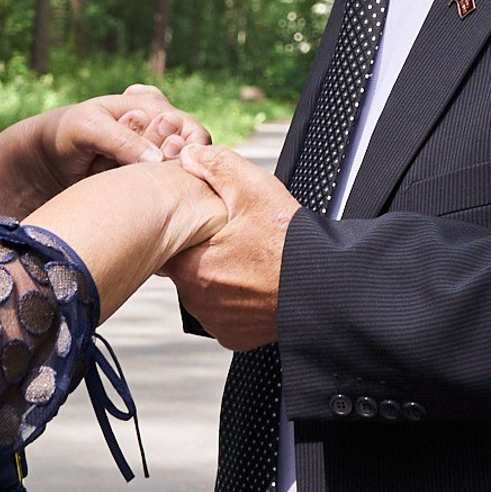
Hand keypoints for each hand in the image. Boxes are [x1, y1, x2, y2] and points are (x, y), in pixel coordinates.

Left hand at [43, 84, 210, 180]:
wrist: (42, 162)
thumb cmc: (65, 133)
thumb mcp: (89, 127)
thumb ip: (122, 140)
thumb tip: (159, 161)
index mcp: (153, 108)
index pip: (194, 132)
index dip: (188, 147)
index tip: (167, 156)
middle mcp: (159, 134)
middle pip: (190, 158)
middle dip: (172, 166)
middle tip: (142, 168)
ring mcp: (152, 160)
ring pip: (177, 179)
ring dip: (160, 184)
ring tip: (127, 179)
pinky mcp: (142, 183)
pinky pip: (161, 194)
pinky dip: (152, 197)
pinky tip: (129, 194)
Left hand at [160, 143, 298, 350]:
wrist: (327, 289)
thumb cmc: (292, 244)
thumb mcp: (253, 188)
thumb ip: (215, 165)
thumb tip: (188, 155)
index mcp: (191, 266)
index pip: (163, 246)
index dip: (180, 230)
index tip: (200, 223)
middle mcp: (197, 299)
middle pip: (184, 268)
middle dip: (202, 251)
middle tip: (231, 237)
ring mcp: (216, 321)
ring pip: (204, 291)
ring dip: (218, 276)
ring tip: (246, 258)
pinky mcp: (235, 336)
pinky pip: (224, 313)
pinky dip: (235, 300)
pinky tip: (254, 282)